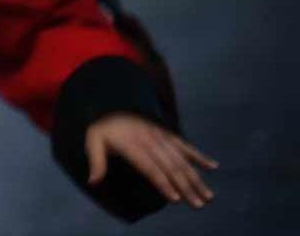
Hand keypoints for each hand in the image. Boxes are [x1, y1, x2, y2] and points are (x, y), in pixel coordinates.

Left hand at [85, 112, 216, 208]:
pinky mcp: (167, 133)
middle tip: (199, 205)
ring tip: (208, 195)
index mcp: (132, 144)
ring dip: (196, 177)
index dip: (163, 183)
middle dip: (186, 187)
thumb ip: (96, 161)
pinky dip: (199, 156)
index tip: (175, 199)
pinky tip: (213, 166)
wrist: (111, 102)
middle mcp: (150, 140)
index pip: (150, 167)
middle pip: (170, 167)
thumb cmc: (102, 127)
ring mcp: (161, 136)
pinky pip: (185, 145)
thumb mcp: (93, 141)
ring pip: (182, 159)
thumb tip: (92, 182)